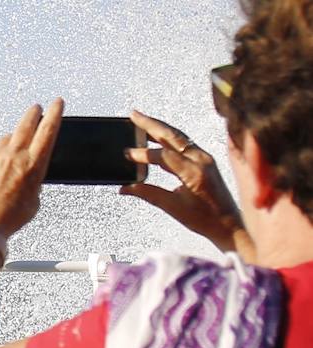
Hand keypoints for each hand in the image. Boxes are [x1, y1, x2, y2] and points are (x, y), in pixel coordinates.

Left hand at [0, 99, 63, 235]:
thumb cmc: (9, 217)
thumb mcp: (34, 199)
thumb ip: (33, 180)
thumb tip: (29, 173)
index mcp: (33, 165)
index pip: (48, 130)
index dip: (55, 113)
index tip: (57, 103)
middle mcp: (14, 156)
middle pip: (26, 123)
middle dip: (34, 113)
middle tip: (37, 108)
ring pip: (8, 136)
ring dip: (15, 135)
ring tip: (18, 140)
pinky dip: (0, 152)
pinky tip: (2, 161)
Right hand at [121, 110, 246, 252]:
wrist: (230, 225)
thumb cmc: (205, 219)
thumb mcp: (173, 208)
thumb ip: (148, 194)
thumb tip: (125, 188)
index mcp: (194, 172)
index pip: (163, 155)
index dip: (143, 154)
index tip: (127, 154)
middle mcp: (202, 160)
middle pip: (172, 135)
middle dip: (151, 124)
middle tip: (133, 115)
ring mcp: (205, 158)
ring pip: (179, 137)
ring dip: (159, 128)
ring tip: (141, 121)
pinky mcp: (205, 160)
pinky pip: (184, 143)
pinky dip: (168, 138)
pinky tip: (156, 137)